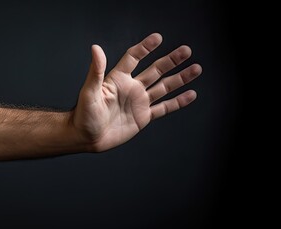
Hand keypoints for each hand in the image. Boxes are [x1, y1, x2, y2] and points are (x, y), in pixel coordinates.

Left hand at [72, 33, 201, 151]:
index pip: (134, 58)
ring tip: (196, 68)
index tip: (158, 38)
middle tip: (186, 50)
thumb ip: (96, 70)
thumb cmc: (83, 115)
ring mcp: (139, 102)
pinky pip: (164, 108)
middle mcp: (131, 88)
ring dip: (180, 78)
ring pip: (164, 87)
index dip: (145, 48)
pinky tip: (191, 94)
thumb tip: (95, 48)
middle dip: (171, 60)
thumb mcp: (89, 92)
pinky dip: (178, 102)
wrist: (86, 138)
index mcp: (118, 79)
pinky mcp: (143, 117)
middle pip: (155, 70)